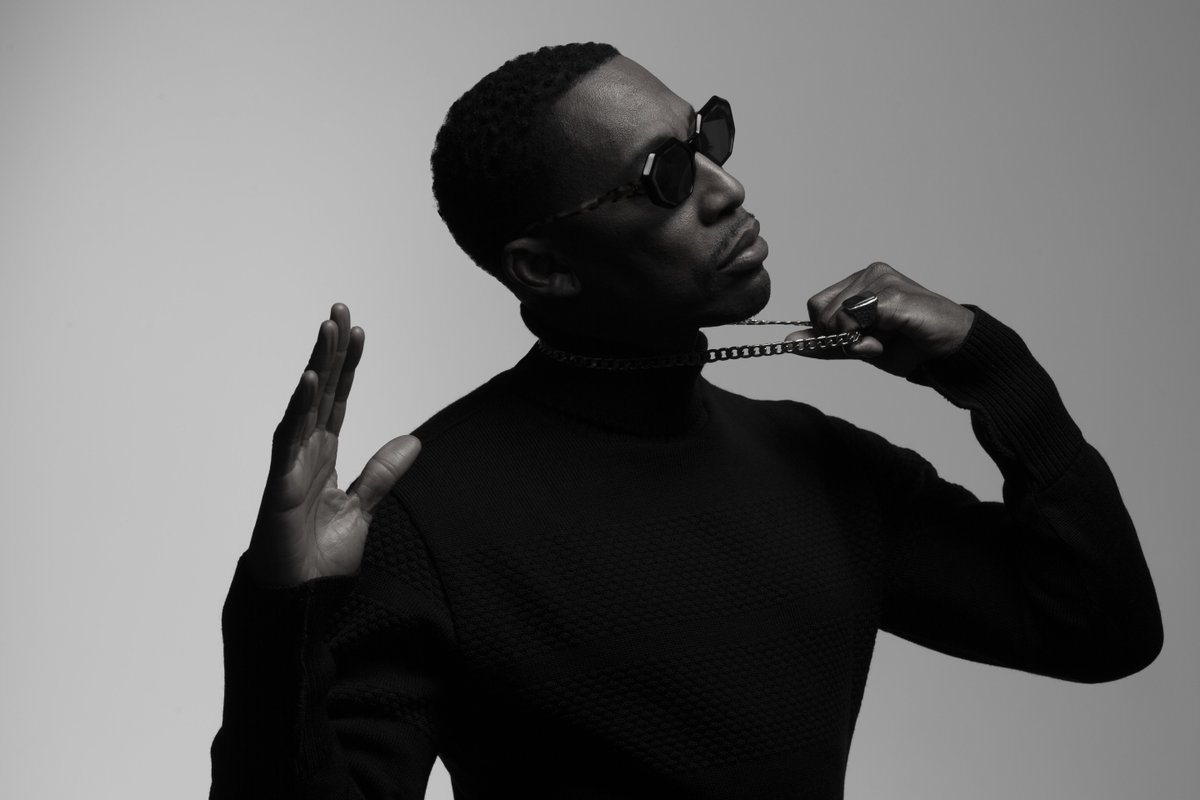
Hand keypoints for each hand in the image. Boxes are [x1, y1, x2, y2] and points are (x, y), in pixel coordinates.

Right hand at [245, 303, 420, 586]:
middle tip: (340, 309)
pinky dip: (298, 409)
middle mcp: (305, 452)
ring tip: (326, 327)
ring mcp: (290, 465)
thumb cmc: (317, 557)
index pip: (339, 399)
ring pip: (305, 404)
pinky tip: (308, 380)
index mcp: (323, 455)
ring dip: (315, 365)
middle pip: (322, 390)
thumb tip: (412, 441)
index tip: (358, 330)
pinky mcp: (279, 485)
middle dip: (330, 349)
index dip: (348, 365)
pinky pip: (289, 440)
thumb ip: (382, 473)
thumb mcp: (362, 508)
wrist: (298, 598)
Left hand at [787, 262, 974, 377]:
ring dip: (856, 339)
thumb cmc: (910, 346)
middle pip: (819, 309)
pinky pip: (853, 318)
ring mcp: (881, 280)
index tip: (859, 340)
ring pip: (834, 315)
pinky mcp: (891, 293)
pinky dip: (865, 339)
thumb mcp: (859, 348)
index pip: (816, 306)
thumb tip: (790, 341)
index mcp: (861, 282)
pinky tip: (890, 337)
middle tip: (874, 341)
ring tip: (887, 338)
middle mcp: (870, 274)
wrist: (950, 351)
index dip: (828, 331)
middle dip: (840, 336)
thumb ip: (826, 343)